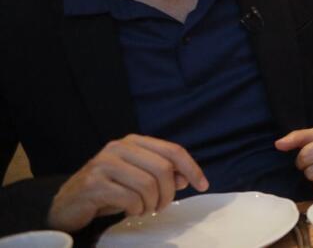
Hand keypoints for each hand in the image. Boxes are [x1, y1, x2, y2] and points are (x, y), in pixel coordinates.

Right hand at [47, 135, 206, 231]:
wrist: (67, 204)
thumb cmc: (108, 191)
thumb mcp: (138, 180)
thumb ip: (163, 175)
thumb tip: (186, 177)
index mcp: (133, 142)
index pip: (172, 150)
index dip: (192, 168)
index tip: (203, 186)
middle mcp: (118, 147)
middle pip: (163, 169)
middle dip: (169, 193)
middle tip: (162, 206)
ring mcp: (104, 164)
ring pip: (148, 185)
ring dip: (152, 204)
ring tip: (144, 210)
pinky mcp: (94, 183)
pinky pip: (130, 198)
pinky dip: (136, 210)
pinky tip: (130, 211)